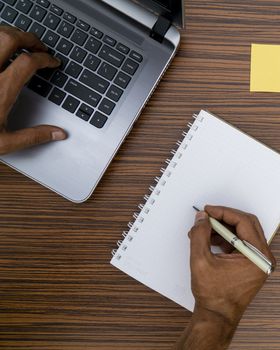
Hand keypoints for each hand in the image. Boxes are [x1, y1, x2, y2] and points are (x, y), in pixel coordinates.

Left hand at [0, 26, 65, 154]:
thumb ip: (33, 137)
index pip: (29, 63)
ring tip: (20, 42)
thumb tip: (56, 133)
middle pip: (11, 39)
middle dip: (30, 38)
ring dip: (10, 34)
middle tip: (39, 46)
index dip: (45, 58)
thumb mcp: (5, 143)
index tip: (52, 62)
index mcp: (1, 91)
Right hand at [175, 205, 275, 349]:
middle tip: (207, 216)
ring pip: (242, 232)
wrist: (217, 315)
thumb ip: (200, 234)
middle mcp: (262, 257)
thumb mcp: (200, 260)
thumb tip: (202, 218)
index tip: (208, 211)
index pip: (244, 222)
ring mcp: (257, 260)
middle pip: (246, 224)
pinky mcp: (250, 263)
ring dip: (222, 228)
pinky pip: (239, 242)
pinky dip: (225, 238)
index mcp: (257, 257)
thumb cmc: (213, 294)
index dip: (223, 212)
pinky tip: (209, 240)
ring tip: (203, 231)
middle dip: (223, 218)